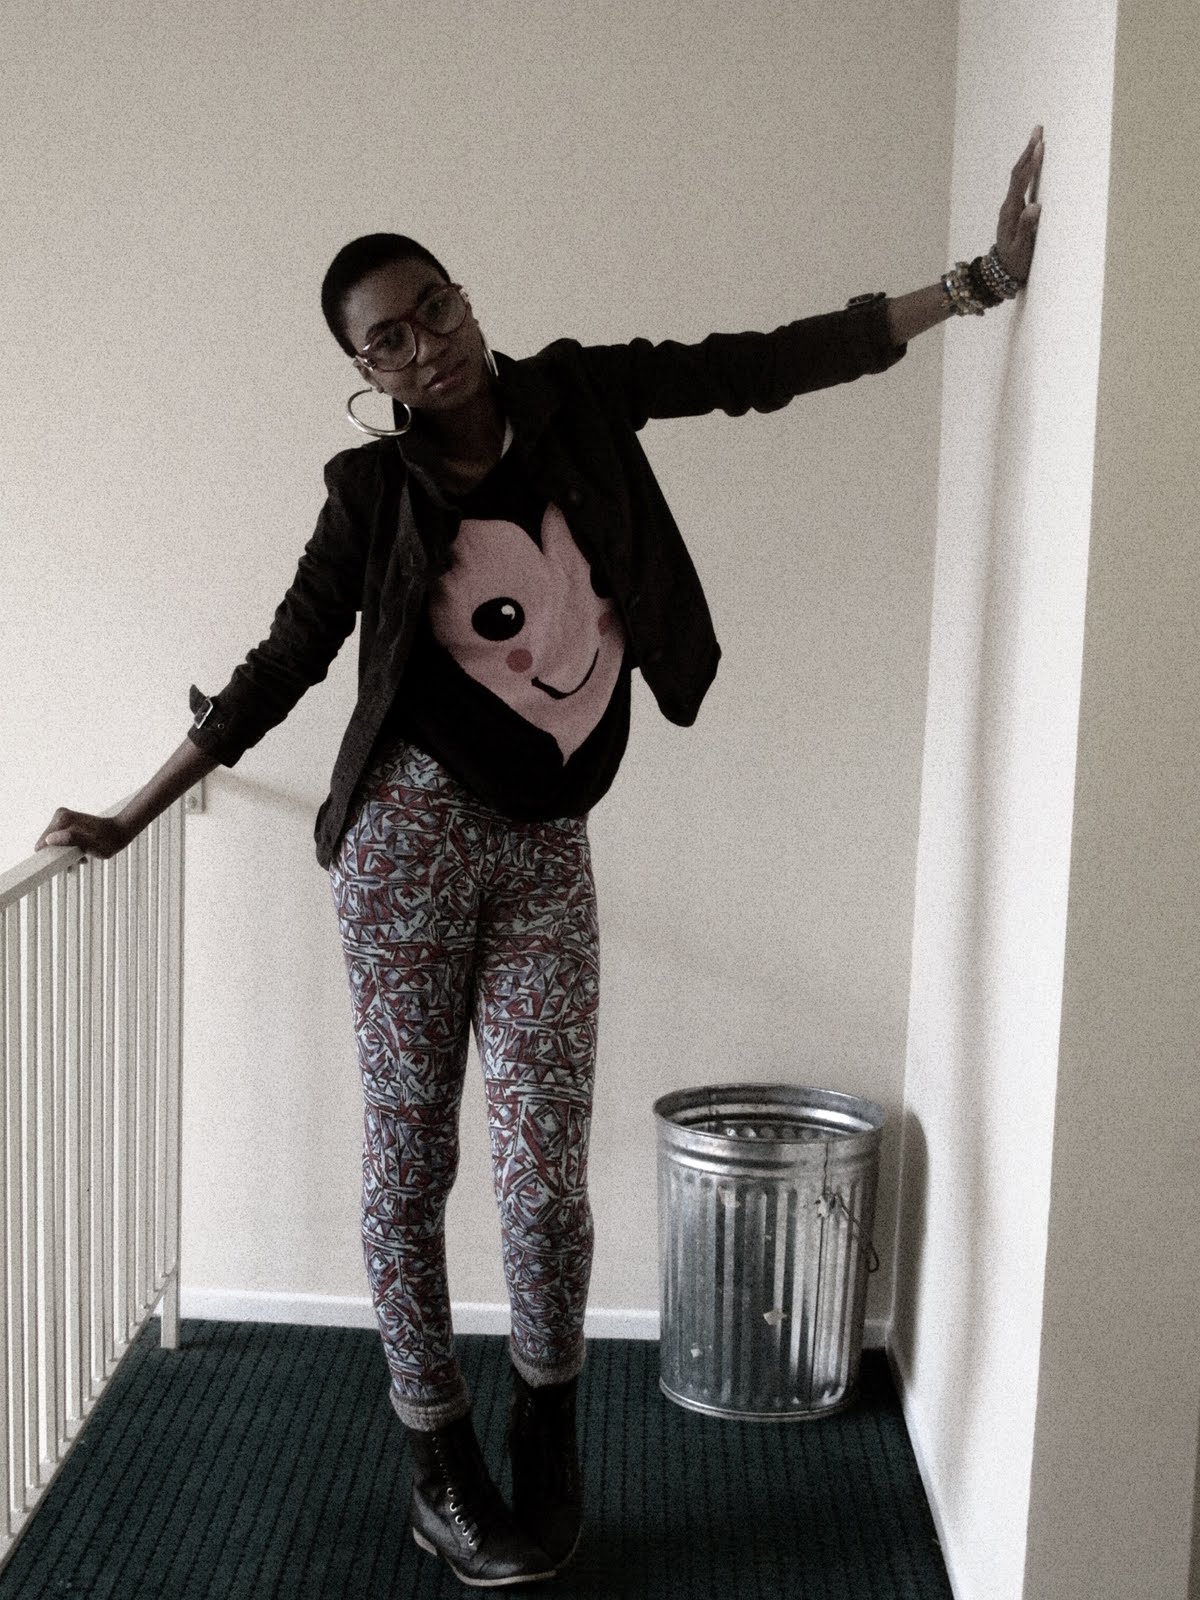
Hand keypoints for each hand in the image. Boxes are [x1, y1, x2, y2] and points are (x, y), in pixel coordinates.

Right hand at [35, 808, 131, 859]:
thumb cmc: (109, 840)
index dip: (51, 858)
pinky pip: (60, 841)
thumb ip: (72, 840)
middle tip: (79, 862)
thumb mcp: (92, 845)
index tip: (66, 865)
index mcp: (62, 819)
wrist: (120, 832)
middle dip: (60, 857)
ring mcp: (63, 818)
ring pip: (54, 845)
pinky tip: (82, 856)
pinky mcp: (66, 823)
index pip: (43, 844)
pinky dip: (69, 851)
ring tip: (82, 860)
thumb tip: (50, 840)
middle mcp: (60, 816)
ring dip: (66, 856)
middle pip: (48, 844)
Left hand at [994, 125, 1044, 283]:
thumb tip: (1035, 206)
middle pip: (1017, 173)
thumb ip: (1027, 227)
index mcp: (1011, 212)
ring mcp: (1010, 207)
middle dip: (1028, 151)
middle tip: (1037, 130)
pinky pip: (1020, 185)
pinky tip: (1032, 162)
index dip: (1030, 163)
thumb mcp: (1022, 248)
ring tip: (1037, 139)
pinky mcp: (1014, 210)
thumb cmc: (1014, 262)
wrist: (1000, 274)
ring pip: (1018, 177)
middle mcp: (1008, 206)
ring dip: (1027, 157)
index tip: (1039, 145)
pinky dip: (1027, 170)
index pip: (1020, 181)